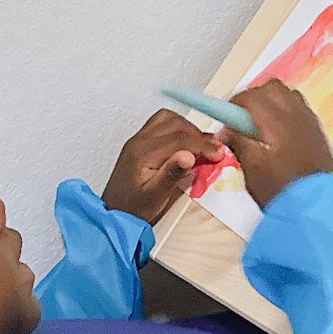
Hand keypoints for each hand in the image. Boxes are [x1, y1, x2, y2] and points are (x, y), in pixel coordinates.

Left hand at [103, 109, 221, 223]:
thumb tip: (189, 155)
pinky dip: (177, 128)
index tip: (219, 154)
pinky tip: (185, 142)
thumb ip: (171, 175)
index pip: (179, 139)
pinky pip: (160, 123)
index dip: (202, 144)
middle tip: (214, 150)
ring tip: (201, 145)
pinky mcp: (139, 143)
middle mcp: (138, 141)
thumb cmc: (134, 210)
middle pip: (174, 123)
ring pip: (167, 118)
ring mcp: (137, 140)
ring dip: (187, 128)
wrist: (113, 215)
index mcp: (142, 153)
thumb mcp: (155, 197)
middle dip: (198, 135)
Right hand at [223, 80, 332, 209]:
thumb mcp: (252, 168)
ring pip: (287, 94)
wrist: (317, 206)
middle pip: (272, 88)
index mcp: (277, 120)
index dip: (234, 104)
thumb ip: (238, 142)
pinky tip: (278, 134)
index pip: (251, 96)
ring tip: (260, 127)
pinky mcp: (317, 129)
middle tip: (241, 121)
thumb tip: (227, 130)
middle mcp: (296, 113)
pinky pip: (298, 107)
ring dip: (270, 102)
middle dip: (253, 98)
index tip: (226, 121)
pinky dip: (285, 111)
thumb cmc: (282, 189)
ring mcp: (309, 120)